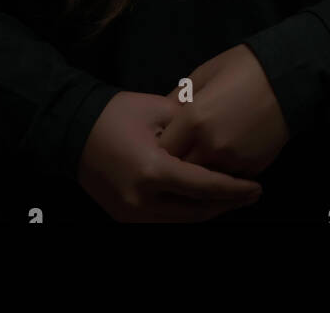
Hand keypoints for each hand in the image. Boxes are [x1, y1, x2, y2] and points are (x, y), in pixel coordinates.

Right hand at [76, 90, 263, 222]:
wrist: (72, 130)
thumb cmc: (115, 113)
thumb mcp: (158, 108)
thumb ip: (190, 125)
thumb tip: (219, 137)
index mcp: (153, 170)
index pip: (204, 186)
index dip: (233, 189)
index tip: (257, 187)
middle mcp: (144, 200)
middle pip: (196, 211)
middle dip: (226, 204)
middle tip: (250, 194)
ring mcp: (132, 214)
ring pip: (182, 221)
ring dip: (207, 210)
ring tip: (231, 198)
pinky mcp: (125, 217)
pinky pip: (164, 219)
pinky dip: (186, 211)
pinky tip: (201, 199)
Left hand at [156, 44, 290, 177]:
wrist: (287, 76)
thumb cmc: (241, 68)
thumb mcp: (202, 75)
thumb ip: (177, 100)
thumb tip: (159, 120)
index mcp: (194, 120)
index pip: (162, 149)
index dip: (159, 146)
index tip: (161, 141)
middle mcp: (211, 146)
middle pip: (180, 170)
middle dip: (176, 163)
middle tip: (177, 152)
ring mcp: (233, 161)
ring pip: (203, 181)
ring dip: (198, 172)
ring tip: (198, 156)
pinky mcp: (252, 168)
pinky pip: (226, 179)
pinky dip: (220, 173)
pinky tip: (221, 158)